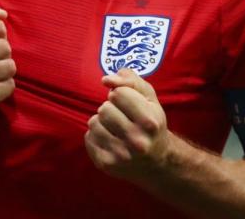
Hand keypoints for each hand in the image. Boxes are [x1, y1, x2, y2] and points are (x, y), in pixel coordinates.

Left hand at [85, 68, 172, 184]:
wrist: (156, 161)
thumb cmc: (150, 123)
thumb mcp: (149, 98)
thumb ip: (130, 80)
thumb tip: (106, 80)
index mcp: (150, 122)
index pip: (118, 94)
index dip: (121, 95)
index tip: (128, 104)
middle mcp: (137, 141)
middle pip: (104, 108)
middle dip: (110, 109)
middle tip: (120, 117)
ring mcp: (121, 155)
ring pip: (93, 122)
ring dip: (101, 122)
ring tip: (114, 128)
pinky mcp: (106, 164)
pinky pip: (88, 137)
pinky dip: (95, 135)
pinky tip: (109, 140)